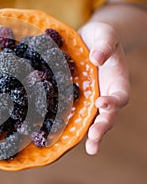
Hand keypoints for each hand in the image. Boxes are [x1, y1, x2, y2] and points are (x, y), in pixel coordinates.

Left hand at [79, 22, 129, 154]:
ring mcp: (92, 98)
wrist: (89, 39)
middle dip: (103, 126)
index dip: (113, 101)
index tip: (101, 103)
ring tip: (90, 148)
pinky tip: (64, 136)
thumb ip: (105, 44)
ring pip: (94, 119)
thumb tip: (96, 58)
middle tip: (94, 136)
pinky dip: (73, 125)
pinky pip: (77, 113)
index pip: (119, 95)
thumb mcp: (105, 34)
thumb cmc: (101, 36)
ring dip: (92, 134)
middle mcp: (105, 92)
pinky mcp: (78, 98)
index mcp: (116, 79)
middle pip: (109, 114)